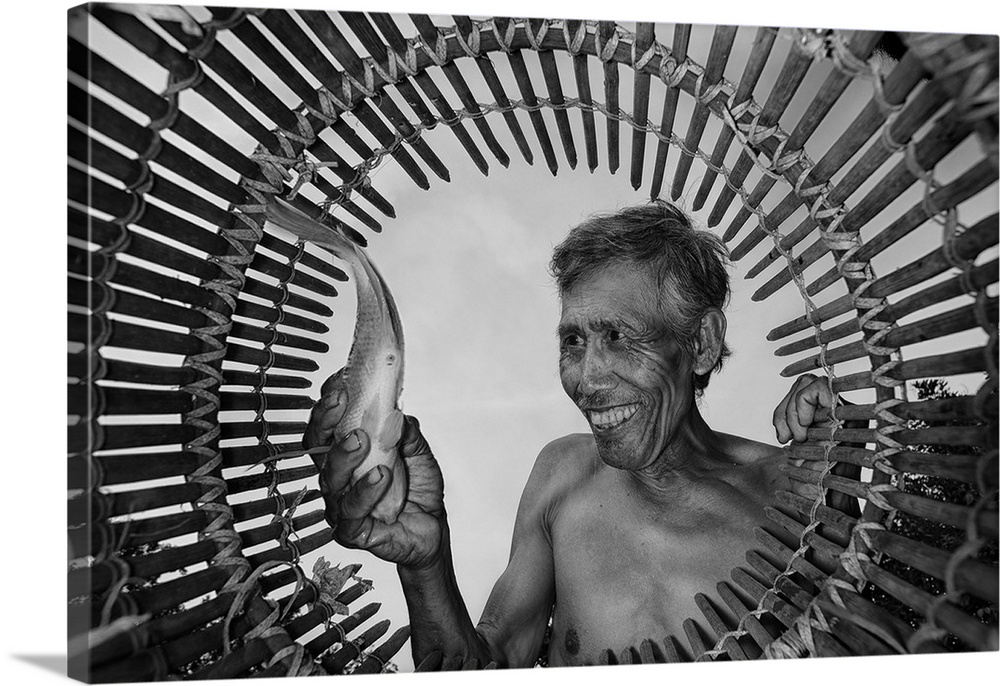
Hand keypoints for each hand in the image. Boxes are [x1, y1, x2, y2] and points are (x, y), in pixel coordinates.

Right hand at [305, 370, 445, 568]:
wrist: (433, 529)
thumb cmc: (418, 489)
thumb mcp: (418, 451)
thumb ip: (406, 430)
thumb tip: (395, 410)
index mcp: (348, 452)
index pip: (327, 424)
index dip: (328, 401)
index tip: (340, 380)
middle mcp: (338, 475)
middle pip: (315, 446)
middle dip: (324, 420)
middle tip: (340, 402)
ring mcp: (340, 503)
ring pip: (330, 477)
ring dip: (344, 455)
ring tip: (362, 440)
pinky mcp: (351, 530)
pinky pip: (350, 511)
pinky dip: (364, 491)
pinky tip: (379, 476)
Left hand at [772, 374, 861, 519]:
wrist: (826, 508)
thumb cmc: (811, 485)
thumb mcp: (796, 451)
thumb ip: (793, 429)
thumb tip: (782, 415)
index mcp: (827, 420)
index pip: (803, 392)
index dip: (784, 409)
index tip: (781, 437)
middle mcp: (839, 413)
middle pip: (805, 383)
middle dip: (785, 407)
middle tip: (785, 437)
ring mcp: (845, 412)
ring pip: (809, 382)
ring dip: (793, 409)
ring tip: (798, 438)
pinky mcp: (848, 414)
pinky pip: (819, 386)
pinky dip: (802, 404)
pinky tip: (803, 431)